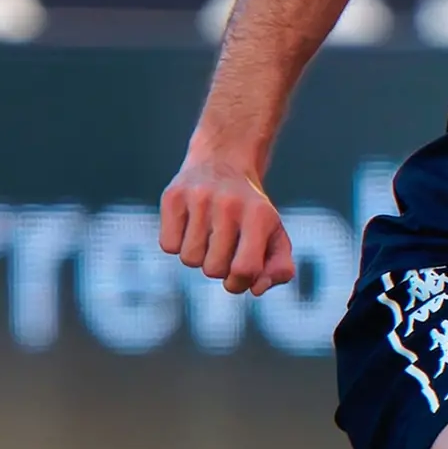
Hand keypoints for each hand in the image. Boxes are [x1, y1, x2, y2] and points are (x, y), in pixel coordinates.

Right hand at [160, 154, 293, 295]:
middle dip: (218, 267)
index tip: (238, 273)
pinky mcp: (173, 196)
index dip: (239, 283)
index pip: (244, 270)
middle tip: (223, 246)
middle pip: (213, 269)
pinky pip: (168, 246)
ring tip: (207, 235)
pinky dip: (177, 243)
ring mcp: (199, 197)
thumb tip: (257, 288)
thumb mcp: (275, 234)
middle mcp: (229, 203)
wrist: (224, 160)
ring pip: (189, 259)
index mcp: (259, 215)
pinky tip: (190, 226)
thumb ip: (279, 268)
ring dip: (198, 256)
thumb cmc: (251, 210)